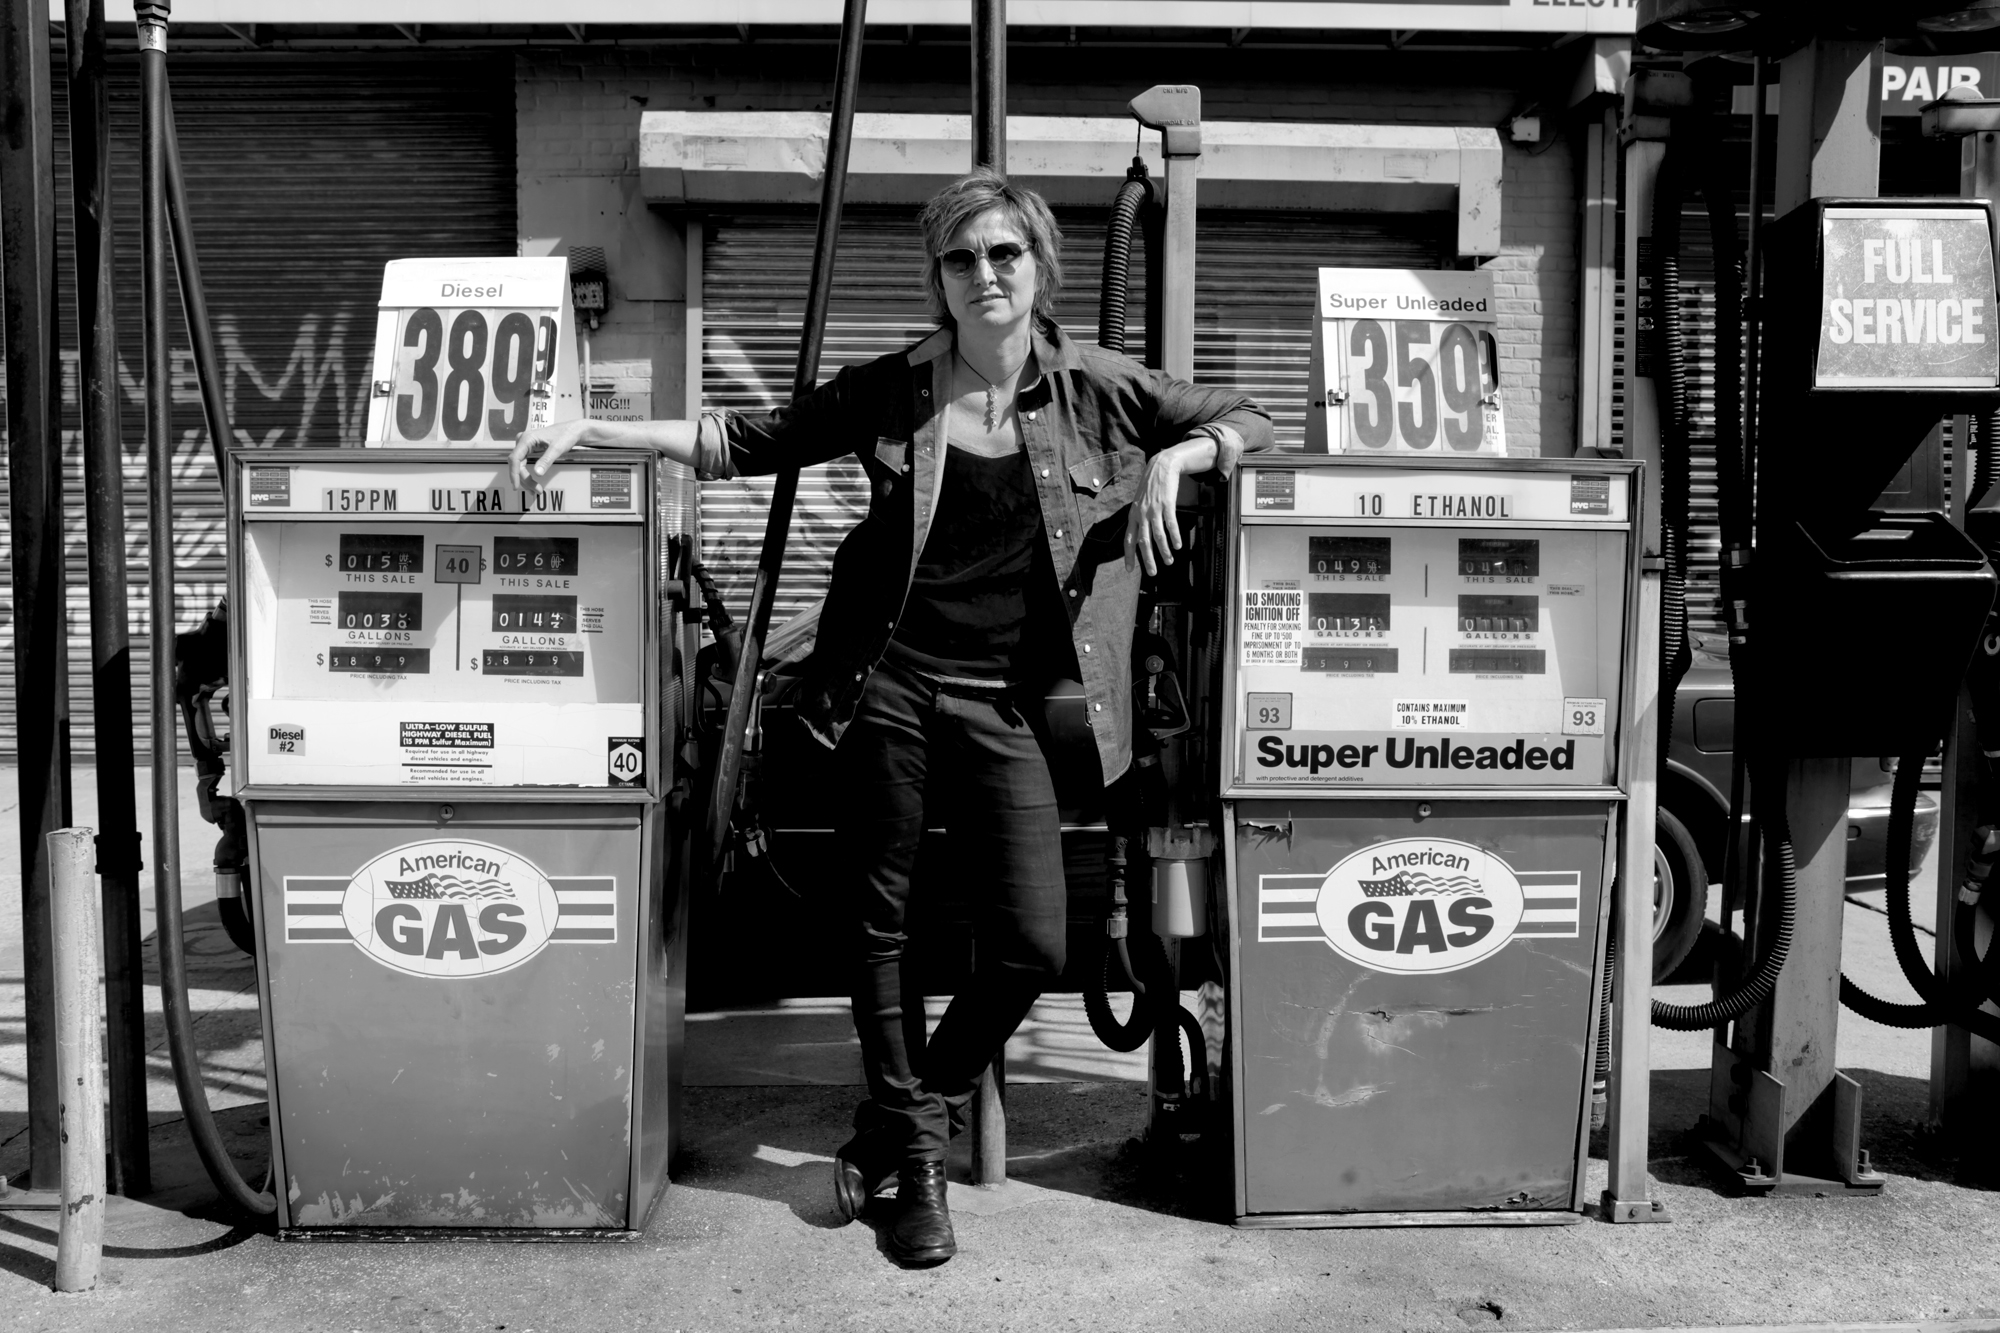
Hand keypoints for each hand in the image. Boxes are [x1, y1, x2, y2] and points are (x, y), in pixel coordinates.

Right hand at [508, 418, 591, 491]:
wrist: (572, 430)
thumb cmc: (565, 435)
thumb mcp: (557, 449)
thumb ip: (546, 460)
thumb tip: (537, 473)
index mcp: (527, 438)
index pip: (514, 458)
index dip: (514, 474)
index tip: (516, 486)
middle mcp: (523, 440)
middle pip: (516, 464)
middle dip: (524, 479)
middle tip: (535, 491)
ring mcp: (524, 444)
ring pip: (519, 465)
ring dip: (525, 478)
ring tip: (535, 490)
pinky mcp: (528, 448)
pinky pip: (523, 463)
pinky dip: (527, 473)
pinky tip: (532, 483)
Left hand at [1125, 450, 1185, 576]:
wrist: (1162, 466)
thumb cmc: (1151, 486)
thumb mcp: (1140, 502)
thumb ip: (1139, 518)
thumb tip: (1141, 535)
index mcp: (1133, 515)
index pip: (1128, 539)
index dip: (1129, 556)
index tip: (1130, 570)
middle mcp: (1141, 514)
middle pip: (1143, 542)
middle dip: (1148, 560)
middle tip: (1153, 573)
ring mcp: (1154, 509)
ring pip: (1157, 536)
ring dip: (1164, 551)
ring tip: (1169, 561)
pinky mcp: (1166, 504)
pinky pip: (1170, 524)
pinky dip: (1174, 537)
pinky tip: (1178, 546)